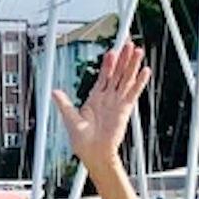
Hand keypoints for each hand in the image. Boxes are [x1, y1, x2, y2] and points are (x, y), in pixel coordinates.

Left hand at [52, 42, 149, 173]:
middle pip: (117, 75)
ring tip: (138, 50)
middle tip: (128, 43)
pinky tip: (145, 71)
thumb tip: (54, 92)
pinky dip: (139, 82)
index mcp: (94, 100)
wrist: (95, 154)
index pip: (103, 77)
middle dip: (122, 60)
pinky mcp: (125, 110)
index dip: (107, 64)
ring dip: (132, 66)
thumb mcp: (71, 120)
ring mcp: (117, 103)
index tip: (110, 52)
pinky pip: (133, 93)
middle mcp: (107, 99)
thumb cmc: (82, 142)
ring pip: (126, 80)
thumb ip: (65, 104)